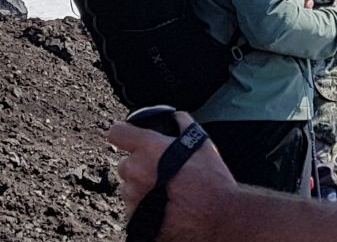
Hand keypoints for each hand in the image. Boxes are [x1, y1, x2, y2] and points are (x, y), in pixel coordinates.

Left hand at [107, 112, 238, 240]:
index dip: (124, 134)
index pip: (117, 133)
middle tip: (159, 173)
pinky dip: (143, 208)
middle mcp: (136, 171)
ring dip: (140, 188)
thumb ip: (183, 124)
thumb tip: (175, 117)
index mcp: (148, 148)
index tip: (129, 138)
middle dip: (139, 166)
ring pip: (128, 188)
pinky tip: (162, 208)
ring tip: (164, 193)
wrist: (219, 218)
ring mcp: (133, 196)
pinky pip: (132, 208)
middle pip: (125, 164)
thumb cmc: (212, 181)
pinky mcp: (135, 218)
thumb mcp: (202, 143)